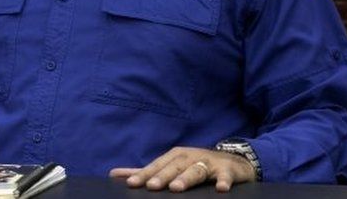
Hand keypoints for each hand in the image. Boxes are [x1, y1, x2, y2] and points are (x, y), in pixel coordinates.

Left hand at [109, 146, 254, 192]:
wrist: (232, 162)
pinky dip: (223, 181)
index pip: (157, 166)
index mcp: (175, 156)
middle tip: (152, 186)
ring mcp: (208, 163)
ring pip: (196, 170)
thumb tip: (114, 174)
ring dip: (186, 178)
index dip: (144, 174)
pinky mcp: (227, 170)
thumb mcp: (171, 165)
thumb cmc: (196, 164)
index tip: (132, 184)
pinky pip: (225, 176)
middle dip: (163, 176)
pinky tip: (220, 189)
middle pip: (174, 167)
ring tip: (176, 188)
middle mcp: (190, 157)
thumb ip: (145, 171)